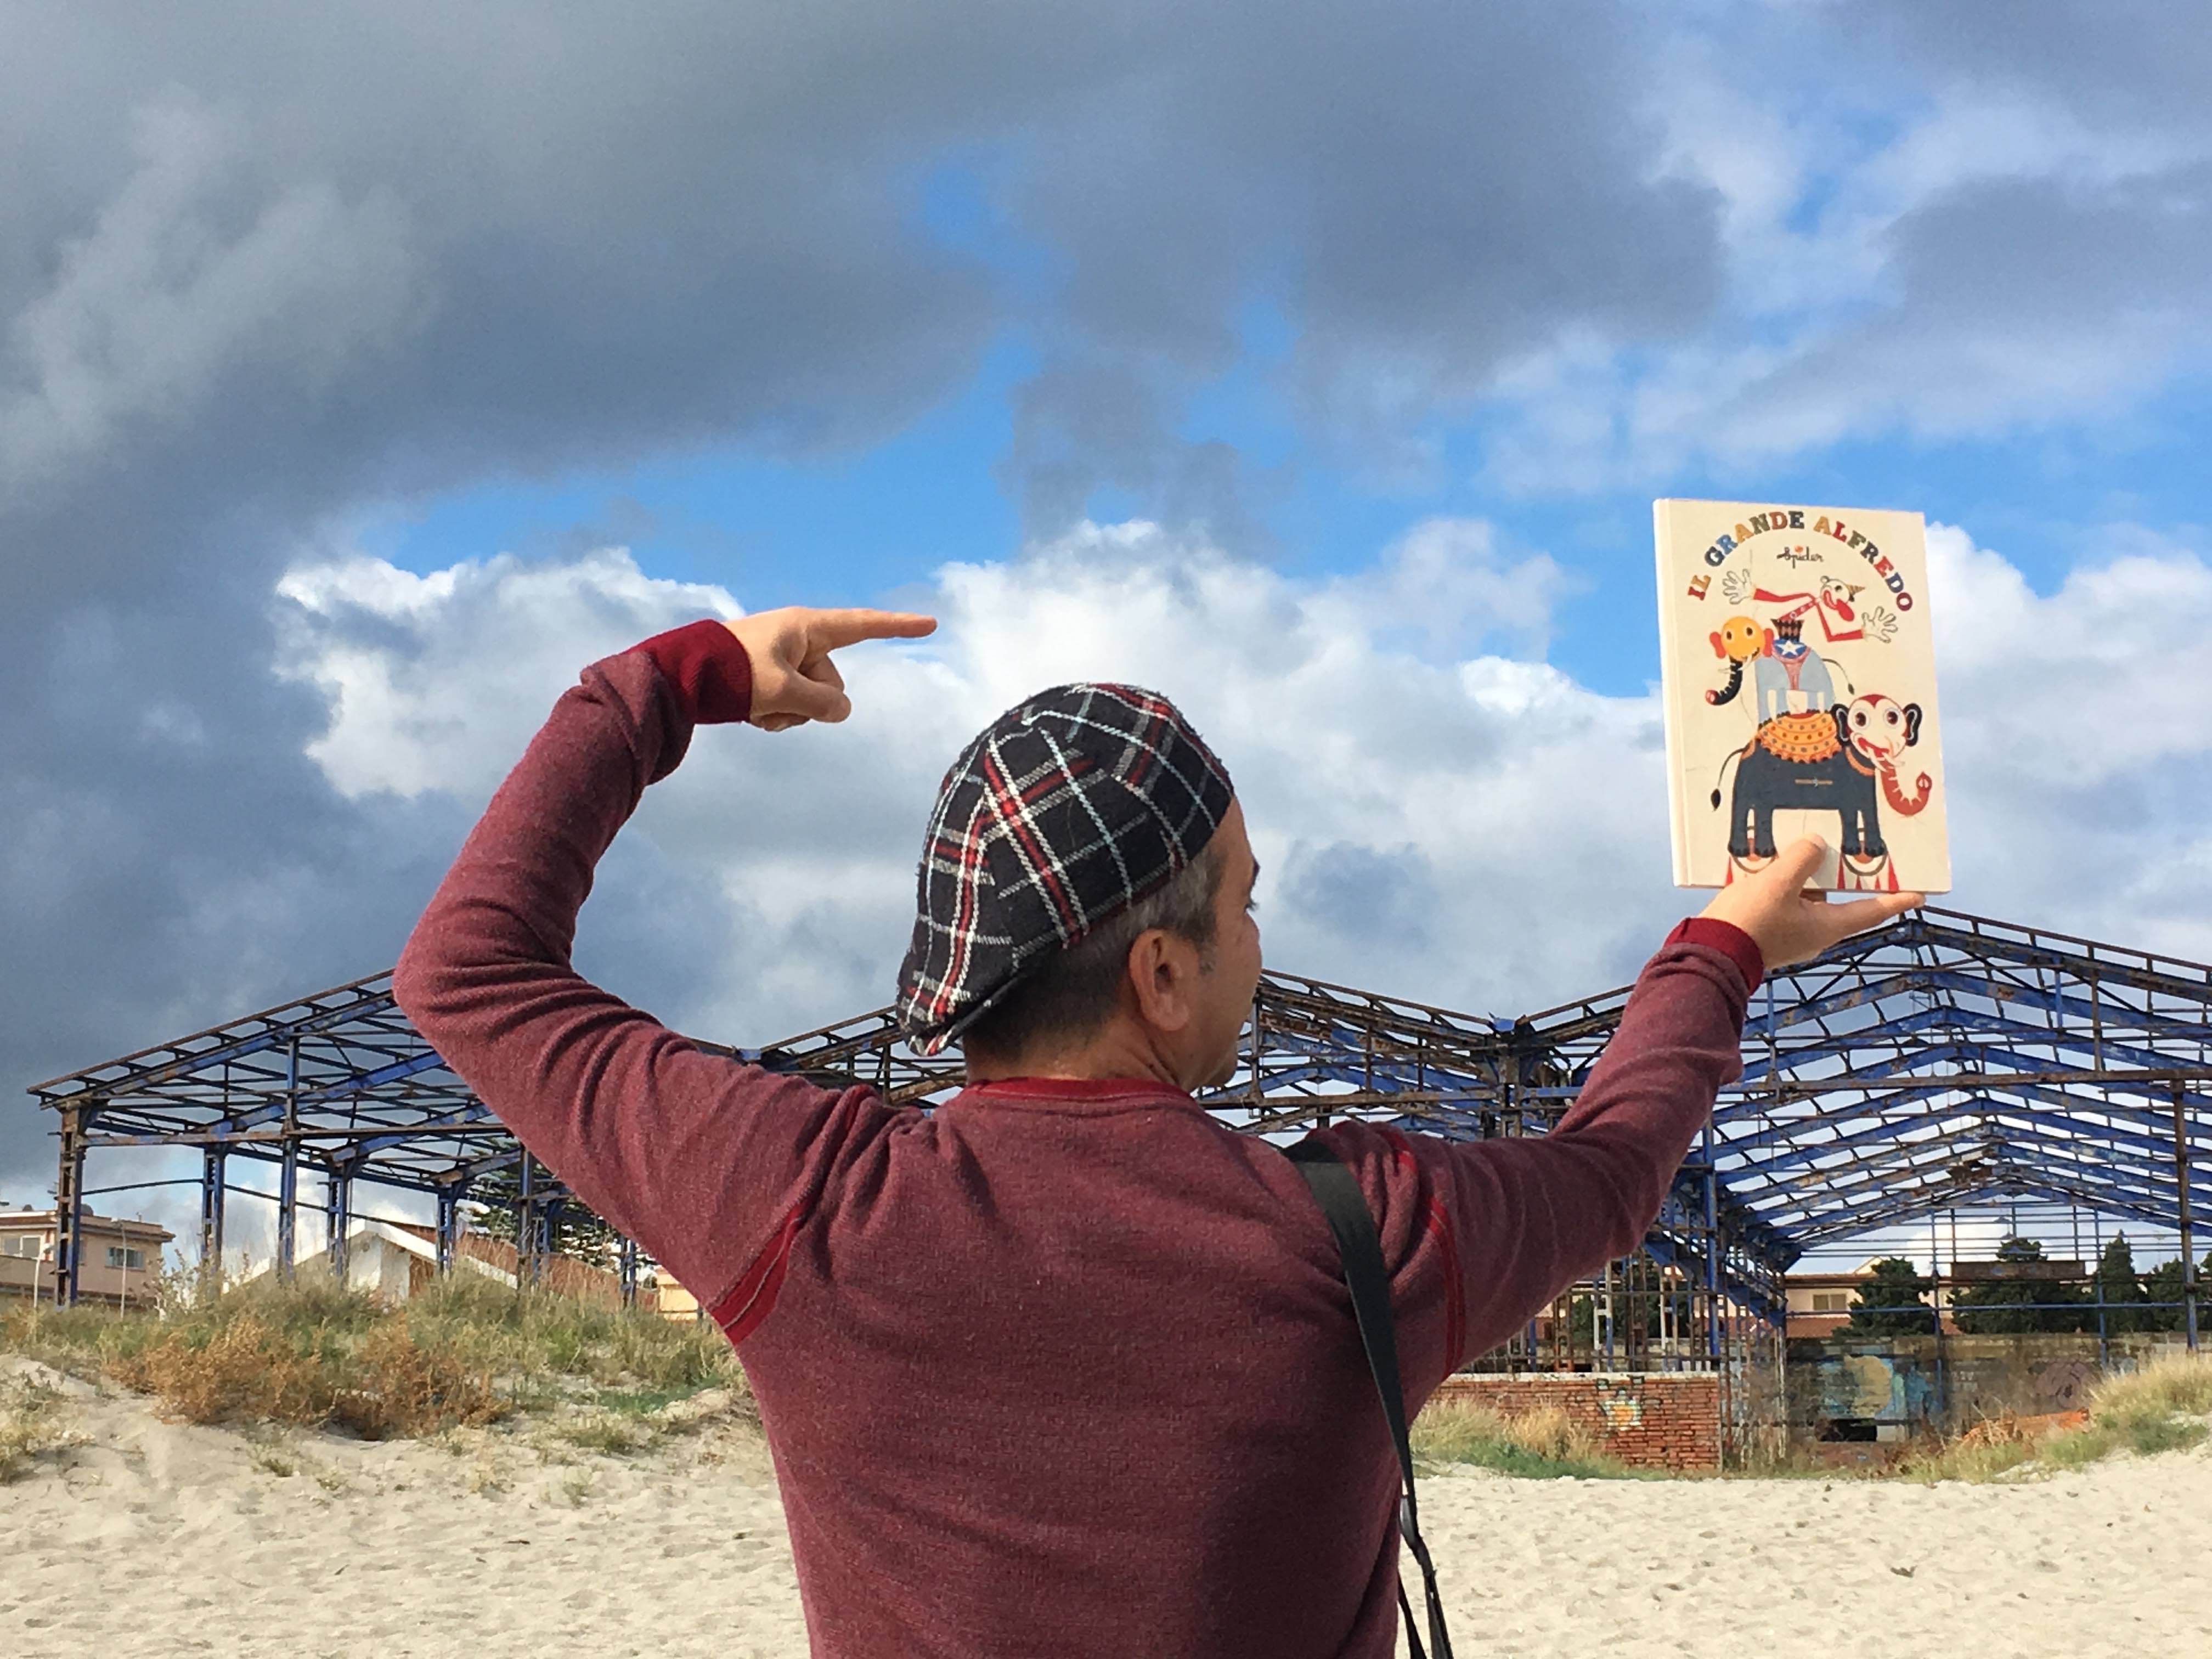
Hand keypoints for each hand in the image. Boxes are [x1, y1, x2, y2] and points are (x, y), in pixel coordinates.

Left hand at [725, 606, 936, 731]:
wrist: (682, 677)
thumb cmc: (732, 674)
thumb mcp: (783, 692)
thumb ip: (821, 703)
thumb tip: (842, 710)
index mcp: (806, 628)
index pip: (864, 626)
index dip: (899, 627)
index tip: (930, 623)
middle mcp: (799, 640)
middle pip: (832, 681)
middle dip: (810, 701)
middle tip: (774, 701)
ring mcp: (783, 659)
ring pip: (811, 699)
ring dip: (789, 712)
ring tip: (756, 708)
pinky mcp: (768, 677)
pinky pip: (791, 704)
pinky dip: (775, 714)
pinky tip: (750, 713)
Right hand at [1698, 836, 1923, 969]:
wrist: (1709, 956)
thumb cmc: (1749, 923)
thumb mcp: (1778, 884)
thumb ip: (1802, 860)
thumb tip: (1817, 844)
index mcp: (1827, 926)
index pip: (1872, 910)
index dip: (1897, 899)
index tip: (1919, 892)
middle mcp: (1815, 934)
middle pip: (1835, 898)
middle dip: (1837, 874)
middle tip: (1842, 847)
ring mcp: (1792, 935)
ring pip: (1807, 899)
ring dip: (1803, 877)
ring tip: (1792, 850)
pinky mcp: (1769, 933)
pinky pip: (1785, 903)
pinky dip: (1782, 886)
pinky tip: (1767, 869)